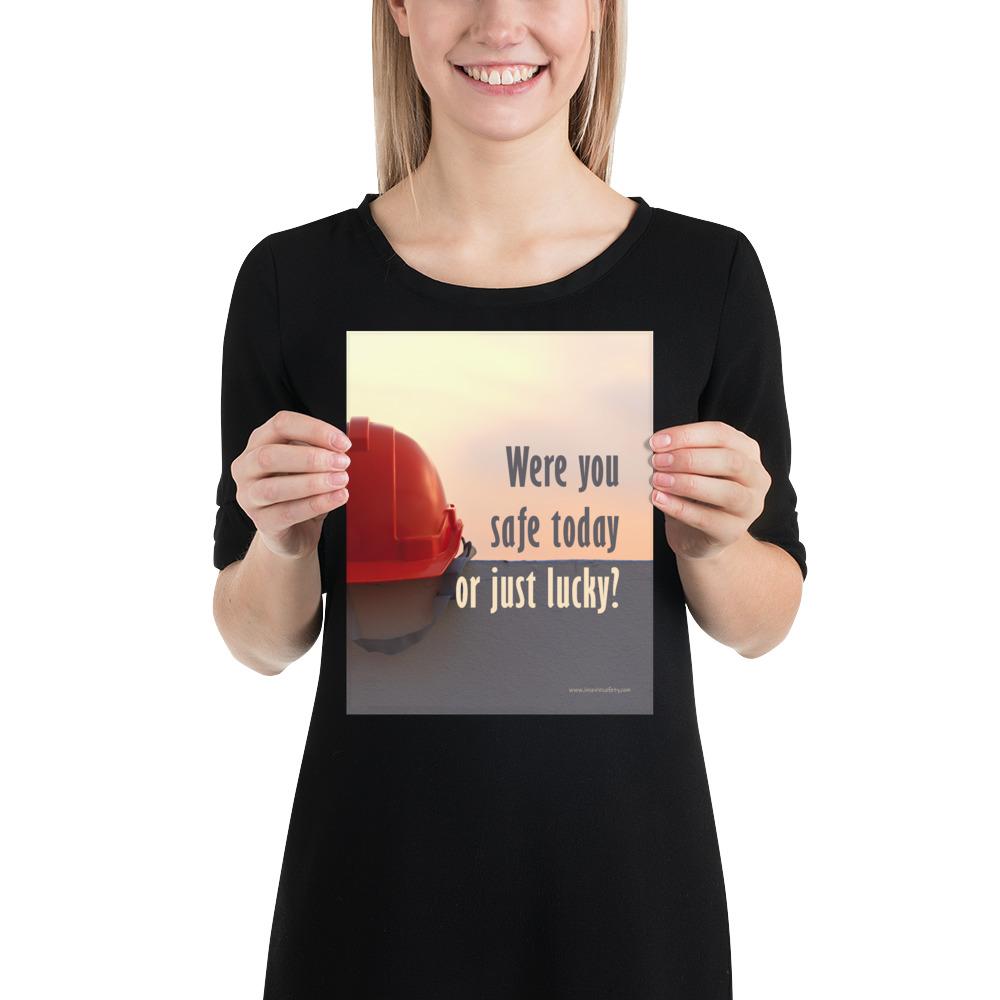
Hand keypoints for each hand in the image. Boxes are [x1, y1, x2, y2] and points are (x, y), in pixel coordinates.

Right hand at [231, 410, 351, 559]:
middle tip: (342, 463)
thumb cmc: (300, 492)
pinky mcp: (261, 522)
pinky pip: (287, 513)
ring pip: (275, 488)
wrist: (293, 532)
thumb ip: (320, 452)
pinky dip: (317, 504)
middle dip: (311, 458)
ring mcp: (248, 497)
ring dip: (313, 483)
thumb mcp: (310, 466)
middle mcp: (246, 468)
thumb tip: (339, 447)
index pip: (280, 424)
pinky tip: (338, 497)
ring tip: (341, 480)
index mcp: (258, 443)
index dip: (314, 430)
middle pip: (270, 455)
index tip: (343, 442)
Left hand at [648, 420, 769, 562]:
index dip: (688, 435)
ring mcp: (750, 506)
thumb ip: (681, 454)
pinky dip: (680, 508)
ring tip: (658, 480)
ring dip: (687, 483)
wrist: (697, 537)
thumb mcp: (692, 469)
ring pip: (727, 491)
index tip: (657, 442)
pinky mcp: (734, 532)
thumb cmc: (695, 495)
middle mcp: (756, 477)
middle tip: (657, 461)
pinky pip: (708, 519)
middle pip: (729, 460)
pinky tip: (660, 500)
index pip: (721, 434)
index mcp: (747, 451)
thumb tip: (656, 445)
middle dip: (689, 459)